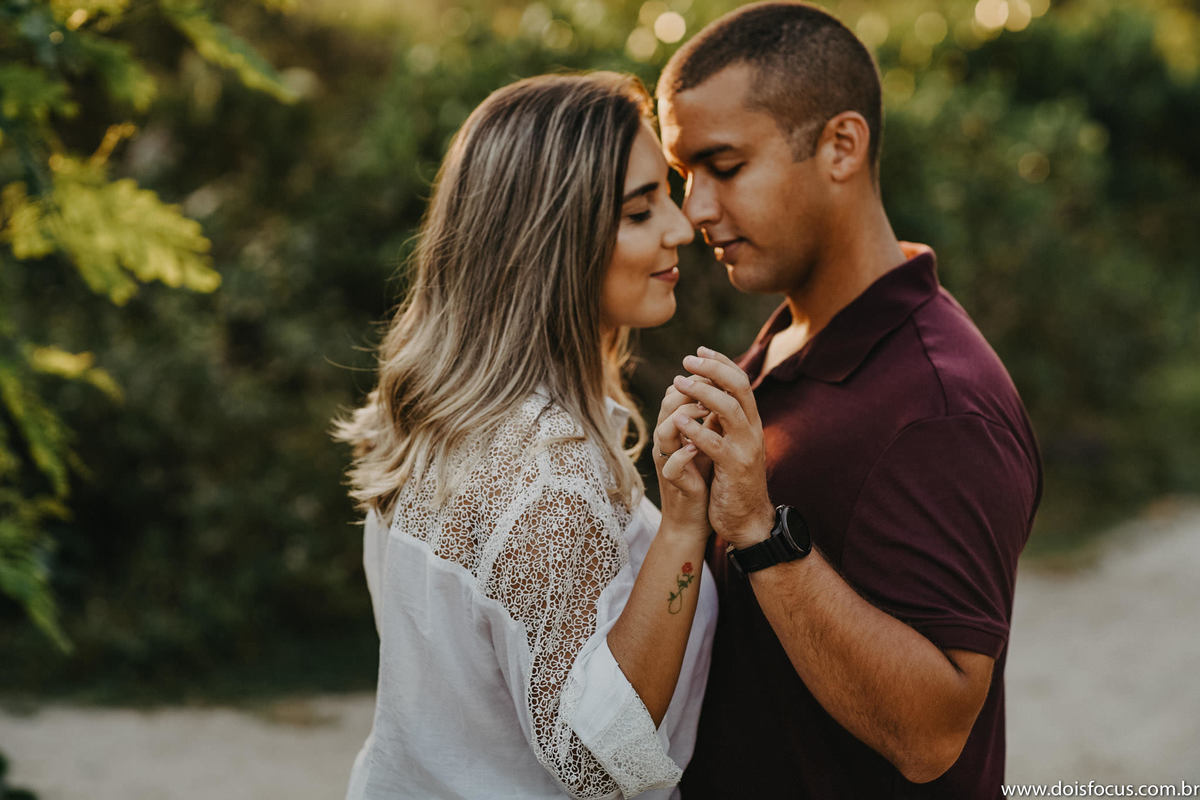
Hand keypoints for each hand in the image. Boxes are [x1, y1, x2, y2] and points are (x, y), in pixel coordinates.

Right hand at [652, 380, 710, 540]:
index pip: (677, 393)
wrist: (696, 517)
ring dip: (684, 418)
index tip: (717, 372)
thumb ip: (709, 416)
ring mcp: (668, 461)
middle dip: (689, 391)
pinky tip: (697, 448)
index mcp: (676, 428)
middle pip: (667, 405)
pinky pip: (671, 466)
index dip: (696, 379)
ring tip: (706, 410)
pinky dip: (682, 456)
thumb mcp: (709, 439)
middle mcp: (668, 441)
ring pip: (663, 431)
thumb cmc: (703, 475)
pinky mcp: (675, 483)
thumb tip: (723, 386)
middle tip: (713, 385)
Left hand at [670, 347, 774, 547]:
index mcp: (751, 422)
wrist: (747, 519)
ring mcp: (746, 448)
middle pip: (739, 387)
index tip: (699, 350)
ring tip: (680, 382)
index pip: (741, 381)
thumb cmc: (733, 480)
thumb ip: (724, 421)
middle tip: (687, 359)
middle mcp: (753, 430)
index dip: (721, 362)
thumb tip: (708, 393)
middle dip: (712, 368)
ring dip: (703, 393)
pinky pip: (715, 443)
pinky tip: (678, 421)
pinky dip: (696, 430)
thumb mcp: (731, 444)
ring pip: (729, 409)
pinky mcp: (734, 468)